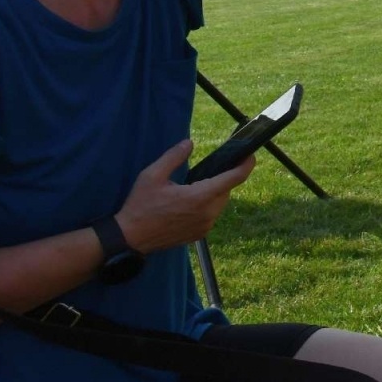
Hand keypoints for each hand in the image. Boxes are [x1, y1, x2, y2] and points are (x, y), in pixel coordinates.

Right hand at [113, 139, 255, 253]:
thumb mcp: (152, 176)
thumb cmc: (140, 205)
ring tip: (197, 184)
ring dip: (214, 192)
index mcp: (199, 197)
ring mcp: (205, 226)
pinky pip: (211, 214)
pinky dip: (207, 205)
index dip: (246, 165)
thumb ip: (173, 157)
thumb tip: (189, 143)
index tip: (250, 155)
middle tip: (213, 167)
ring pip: (220, 203)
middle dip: (223, 178)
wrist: (130, 238)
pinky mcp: (200, 234)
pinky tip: (191, 201)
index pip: (234, 178)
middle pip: (227, 190)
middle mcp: (207, 213)